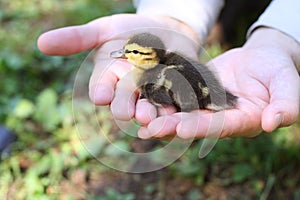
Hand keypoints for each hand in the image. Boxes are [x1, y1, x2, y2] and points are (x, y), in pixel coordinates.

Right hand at [37, 13, 200, 120]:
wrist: (167, 32)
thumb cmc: (132, 30)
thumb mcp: (105, 29)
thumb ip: (78, 38)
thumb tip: (40, 43)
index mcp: (109, 79)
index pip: (102, 87)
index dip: (102, 90)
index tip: (101, 95)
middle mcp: (127, 92)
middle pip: (124, 102)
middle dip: (125, 107)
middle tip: (127, 112)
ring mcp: (150, 96)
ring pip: (148, 108)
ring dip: (150, 115)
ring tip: (151, 117)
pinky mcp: (173, 96)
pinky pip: (172, 105)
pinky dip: (173, 109)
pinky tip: (176, 113)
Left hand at [137, 28, 299, 138]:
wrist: (261, 59)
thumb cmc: (277, 70)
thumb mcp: (287, 84)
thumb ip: (286, 104)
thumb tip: (274, 123)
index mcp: (244, 121)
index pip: (223, 127)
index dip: (204, 128)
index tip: (184, 129)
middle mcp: (221, 119)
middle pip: (196, 124)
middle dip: (173, 126)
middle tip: (151, 128)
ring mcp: (207, 107)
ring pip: (182, 114)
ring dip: (161, 117)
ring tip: (140, 120)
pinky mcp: (195, 94)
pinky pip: (178, 97)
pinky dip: (161, 100)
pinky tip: (143, 101)